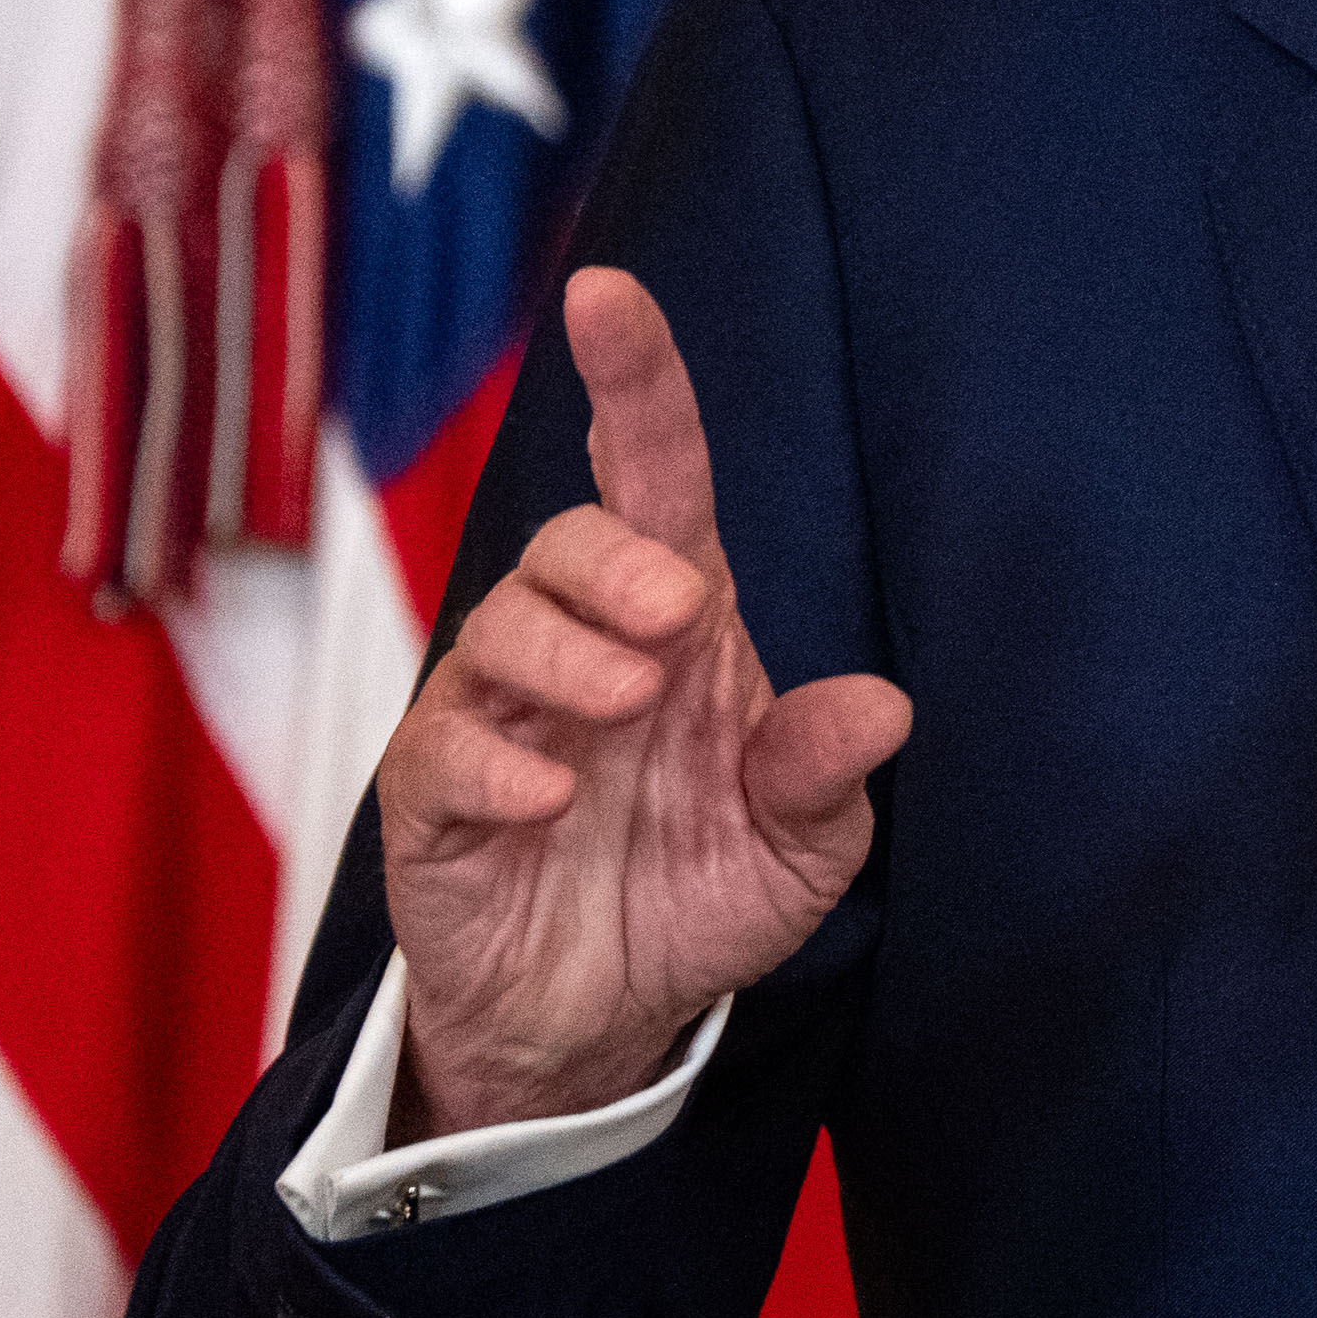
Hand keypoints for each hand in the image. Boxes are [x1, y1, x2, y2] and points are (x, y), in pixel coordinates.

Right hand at [375, 267, 910, 1138]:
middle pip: (568, 542)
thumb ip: (827, 776)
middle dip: (615, 559)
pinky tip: (551, 794)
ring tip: (627, 709)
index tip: (606, 294)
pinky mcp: (435, 798)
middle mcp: (583, 651)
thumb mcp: (801, 849)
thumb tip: (881, 707)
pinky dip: (498, 761)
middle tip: (680, 620)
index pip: (652, 478)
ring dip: (567, 653)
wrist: (607, 1023)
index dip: (633, 382)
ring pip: (498, 629)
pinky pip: (442, 749)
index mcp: (678, 631)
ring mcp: (498, 718)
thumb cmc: (695, 897)